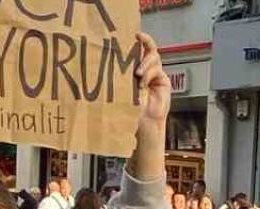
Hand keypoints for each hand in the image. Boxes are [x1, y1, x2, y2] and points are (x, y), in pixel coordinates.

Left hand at [126, 33, 168, 181]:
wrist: (140, 125)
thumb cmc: (125, 111)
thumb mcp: (118, 90)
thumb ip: (115, 77)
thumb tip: (96, 65)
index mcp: (132, 70)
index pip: (135, 50)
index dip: (136, 39)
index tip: (130, 32)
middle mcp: (144, 69)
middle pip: (148, 48)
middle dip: (144, 42)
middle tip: (137, 38)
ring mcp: (155, 75)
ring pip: (154, 58)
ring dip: (145, 62)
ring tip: (137, 74)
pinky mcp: (163, 81)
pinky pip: (158, 70)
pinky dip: (150, 74)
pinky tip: (143, 83)